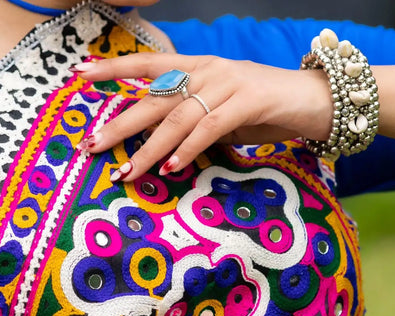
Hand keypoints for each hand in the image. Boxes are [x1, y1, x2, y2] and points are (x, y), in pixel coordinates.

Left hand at [73, 53, 332, 181]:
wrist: (315, 100)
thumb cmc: (266, 109)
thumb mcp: (222, 110)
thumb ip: (193, 118)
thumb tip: (161, 143)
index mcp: (198, 66)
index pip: (148, 63)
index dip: (114, 69)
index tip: (80, 76)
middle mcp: (208, 70)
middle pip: (154, 96)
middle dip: (120, 123)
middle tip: (93, 146)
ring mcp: (227, 84)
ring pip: (177, 117)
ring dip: (149, 148)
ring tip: (128, 172)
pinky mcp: (247, 102)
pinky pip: (209, 127)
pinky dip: (187, 150)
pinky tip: (170, 168)